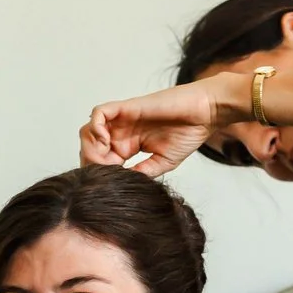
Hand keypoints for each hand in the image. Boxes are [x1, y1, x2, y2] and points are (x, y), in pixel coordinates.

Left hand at [79, 81, 226, 176]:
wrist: (203, 114)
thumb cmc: (188, 134)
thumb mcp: (162, 162)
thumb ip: (142, 172)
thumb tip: (122, 184)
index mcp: (127, 146)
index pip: (100, 160)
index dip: (99, 172)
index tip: (110, 183)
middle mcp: (121, 133)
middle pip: (89, 146)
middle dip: (91, 162)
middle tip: (104, 172)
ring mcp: (122, 120)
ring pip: (89, 131)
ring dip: (91, 146)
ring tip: (105, 158)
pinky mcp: (126, 108)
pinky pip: (98, 114)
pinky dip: (95, 127)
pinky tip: (106, 141)